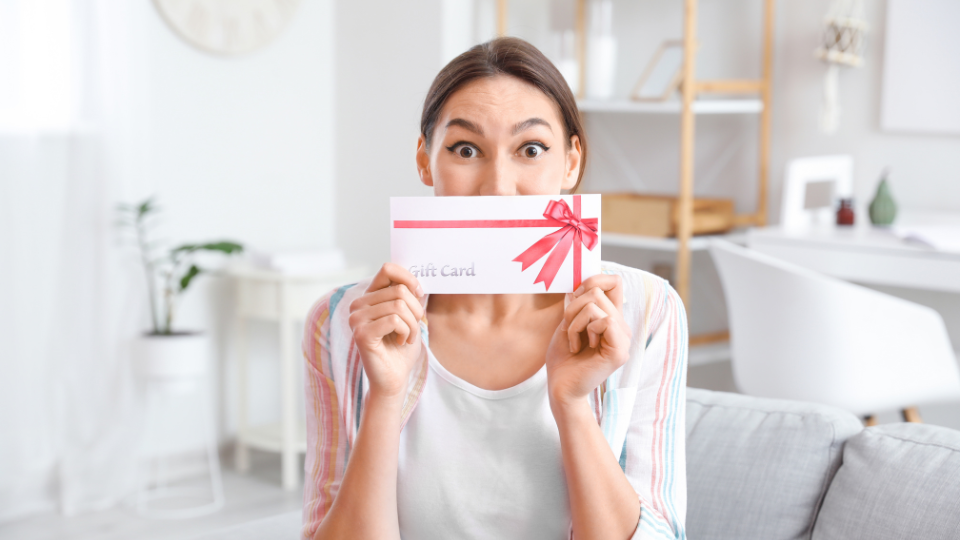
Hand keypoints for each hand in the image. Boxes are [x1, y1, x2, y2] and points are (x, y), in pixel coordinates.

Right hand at [348, 263, 424, 397]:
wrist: (394, 378)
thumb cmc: (402, 348)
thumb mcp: (410, 316)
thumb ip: (411, 295)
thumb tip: (418, 278)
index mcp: (368, 297)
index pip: (388, 269)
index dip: (409, 279)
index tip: (419, 296)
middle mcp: (358, 305)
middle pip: (399, 290)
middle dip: (416, 310)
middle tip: (413, 328)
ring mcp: (356, 319)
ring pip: (398, 305)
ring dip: (412, 324)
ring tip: (407, 337)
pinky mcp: (362, 334)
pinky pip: (394, 320)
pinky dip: (406, 332)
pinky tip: (400, 342)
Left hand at [546, 275, 630, 411]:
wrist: (560, 388)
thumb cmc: (563, 358)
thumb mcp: (568, 323)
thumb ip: (578, 303)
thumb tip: (579, 283)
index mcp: (612, 319)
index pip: (614, 282)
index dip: (594, 279)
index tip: (575, 296)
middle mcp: (621, 327)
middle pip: (598, 290)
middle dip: (573, 306)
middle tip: (569, 329)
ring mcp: (623, 339)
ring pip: (596, 303)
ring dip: (574, 321)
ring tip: (574, 341)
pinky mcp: (619, 350)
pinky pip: (603, 320)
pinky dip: (581, 330)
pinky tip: (579, 348)